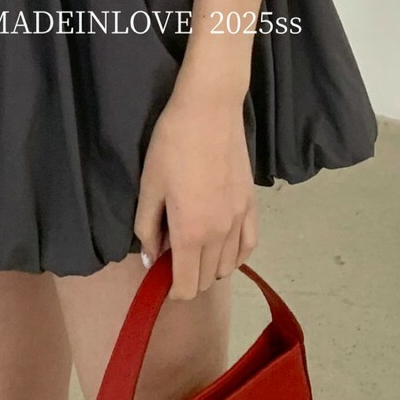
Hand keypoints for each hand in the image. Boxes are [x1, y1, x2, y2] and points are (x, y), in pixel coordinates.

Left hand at [134, 79, 257, 300]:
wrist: (210, 109)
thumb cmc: (172, 144)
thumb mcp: (150, 185)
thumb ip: (147, 227)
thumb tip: (151, 260)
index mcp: (191, 234)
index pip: (187, 286)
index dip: (172, 290)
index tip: (160, 277)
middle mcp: (220, 235)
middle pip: (207, 279)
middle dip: (188, 277)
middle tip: (171, 253)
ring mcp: (240, 220)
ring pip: (229, 266)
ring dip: (210, 267)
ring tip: (194, 246)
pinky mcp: (252, 204)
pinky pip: (249, 245)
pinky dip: (236, 255)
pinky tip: (224, 247)